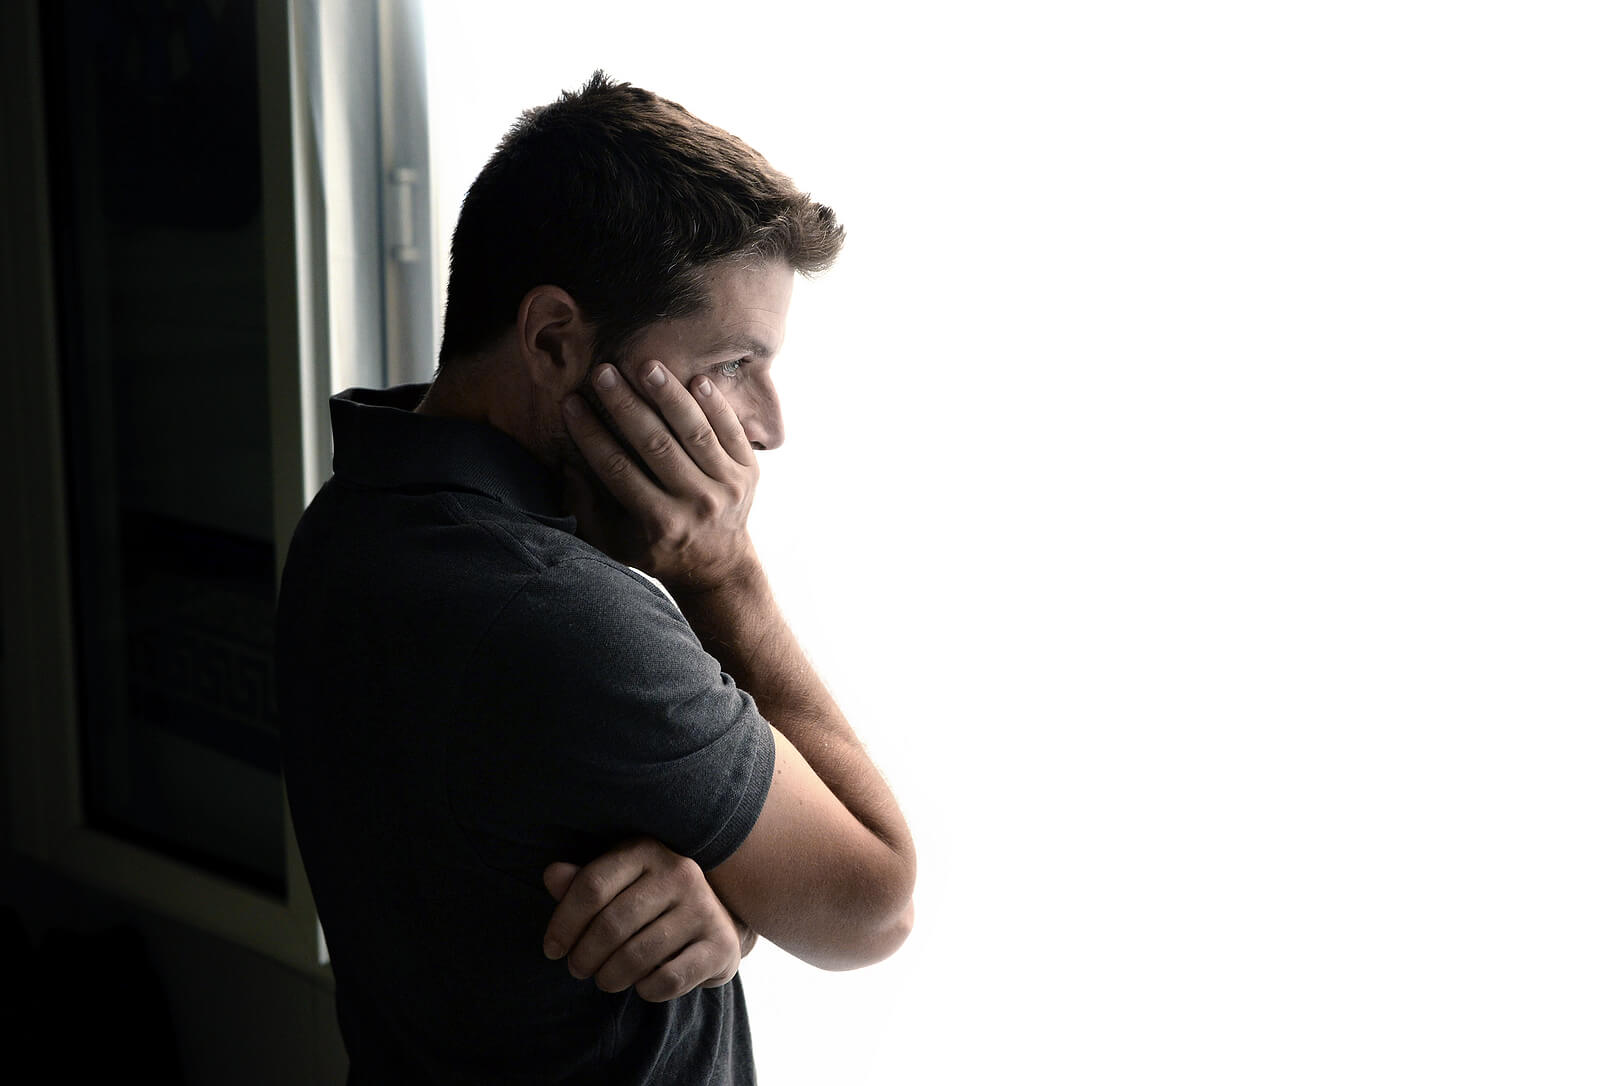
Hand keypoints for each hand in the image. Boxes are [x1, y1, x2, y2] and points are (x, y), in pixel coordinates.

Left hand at [542, 837, 750, 1001]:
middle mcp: (680, 872)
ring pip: (637, 955)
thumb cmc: (650, 902)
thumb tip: (551, 875)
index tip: (552, 950)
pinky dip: (646, 990)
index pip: (592, 886)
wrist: (714, 922)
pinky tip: (641, 985)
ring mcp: (704, 908)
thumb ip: (582, 883)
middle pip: (611, 924)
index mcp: (647, 850)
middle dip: (584, 956)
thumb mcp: (616, 885)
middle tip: (578, 969)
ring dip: (610, 977)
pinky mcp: (720, 944)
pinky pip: (669, 979)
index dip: (563, 923)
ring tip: (604, 980)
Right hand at [561, 361, 758, 591]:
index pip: (617, 468)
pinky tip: (696, 379)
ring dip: (670, 396)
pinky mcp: (749, 472)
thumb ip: (586, 509)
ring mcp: (727, 487)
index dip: (591, 434)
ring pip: (695, 433)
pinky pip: (732, 432)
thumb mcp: (614, 543)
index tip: (571, 402)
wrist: (719, 567)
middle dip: (626, 406)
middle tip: (603, 372)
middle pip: (656, 445)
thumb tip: (567, 463)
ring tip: (647, 365)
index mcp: (658, 523)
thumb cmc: (656, 551)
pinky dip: (716, 406)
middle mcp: (695, 505)